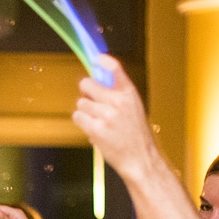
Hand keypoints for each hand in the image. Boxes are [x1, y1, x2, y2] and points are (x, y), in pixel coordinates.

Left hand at [72, 57, 158, 176]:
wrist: (140, 158)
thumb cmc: (135, 135)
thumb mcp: (133, 107)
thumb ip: (117, 94)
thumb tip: (96, 81)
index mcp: (129, 93)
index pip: (116, 69)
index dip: (104, 62)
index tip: (97, 60)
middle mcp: (118, 101)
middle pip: (86, 85)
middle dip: (86, 92)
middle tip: (91, 101)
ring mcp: (106, 115)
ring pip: (80, 103)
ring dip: (84, 111)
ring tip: (97, 121)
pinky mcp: (96, 128)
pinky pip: (78, 117)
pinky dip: (82, 122)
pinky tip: (93, 128)